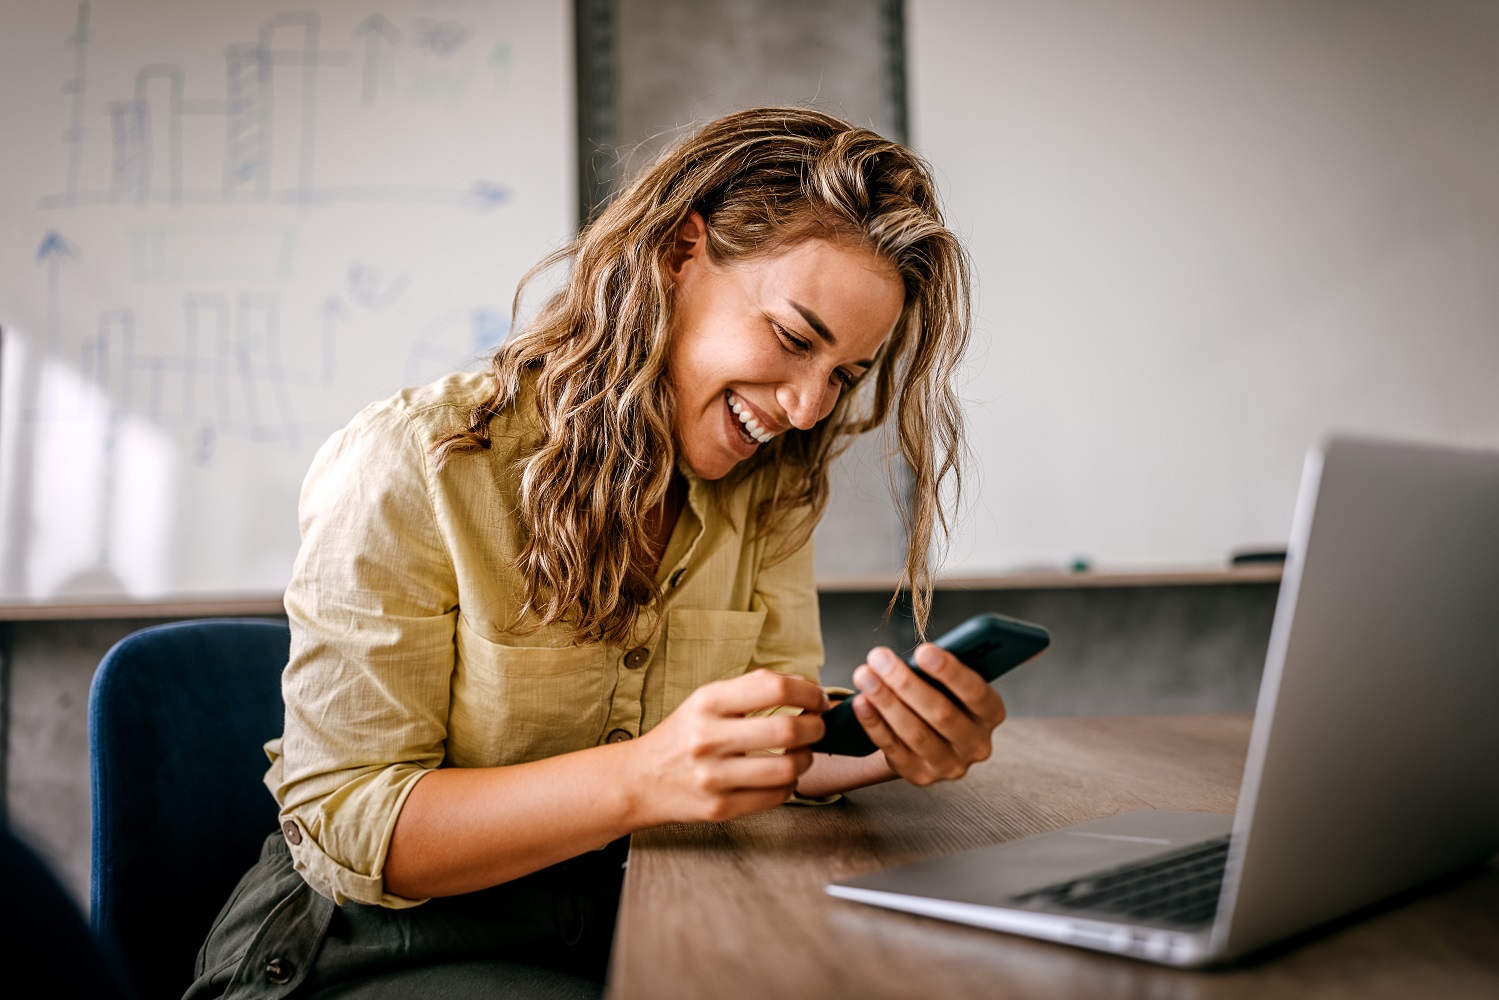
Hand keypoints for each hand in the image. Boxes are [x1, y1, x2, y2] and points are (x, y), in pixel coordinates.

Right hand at [630, 669, 827, 824]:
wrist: (640, 780)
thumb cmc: (682, 736)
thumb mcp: (706, 700)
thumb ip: (752, 689)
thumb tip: (806, 688)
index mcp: (708, 702)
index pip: (775, 688)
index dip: (808, 692)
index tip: (817, 699)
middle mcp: (708, 738)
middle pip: (787, 730)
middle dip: (815, 728)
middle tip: (817, 727)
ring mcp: (713, 776)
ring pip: (787, 769)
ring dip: (806, 759)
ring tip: (801, 754)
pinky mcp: (720, 808)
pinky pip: (776, 797)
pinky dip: (789, 785)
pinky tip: (782, 776)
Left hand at [850, 644, 1006, 785]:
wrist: (929, 738)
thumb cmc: (942, 697)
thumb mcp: (952, 684)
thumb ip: (943, 672)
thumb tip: (914, 657)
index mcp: (991, 713)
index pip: (975, 693)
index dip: (950, 672)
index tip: (922, 651)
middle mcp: (975, 744)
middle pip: (941, 713)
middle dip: (906, 683)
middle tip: (880, 657)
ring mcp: (948, 765)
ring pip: (915, 732)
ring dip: (885, 701)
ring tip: (864, 675)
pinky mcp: (920, 776)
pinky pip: (892, 748)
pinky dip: (874, 723)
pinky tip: (860, 702)